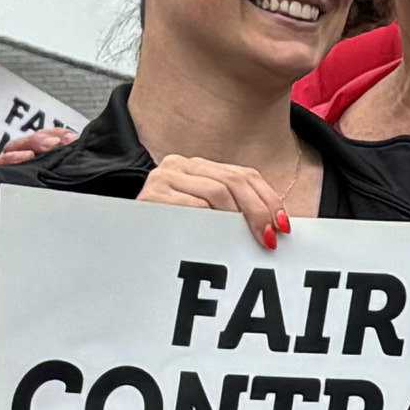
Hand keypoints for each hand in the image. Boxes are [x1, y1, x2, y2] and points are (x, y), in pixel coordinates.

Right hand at [136, 156, 303, 246]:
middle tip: (270, 238)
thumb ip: (234, 211)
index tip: (284, 224)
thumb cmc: (171, 234)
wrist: (125, 244)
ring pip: (217, 194)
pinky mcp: (151, 196)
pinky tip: (218, 238)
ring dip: (236, 220)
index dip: (268, 198)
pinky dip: (211, 223)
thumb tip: (279, 225)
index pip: (244, 174)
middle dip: (258, 211)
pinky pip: (193, 208)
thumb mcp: (206, 216)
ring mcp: (163, 177)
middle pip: (233, 182)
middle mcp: (180, 165)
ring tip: (246, 241)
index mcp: (198, 166)